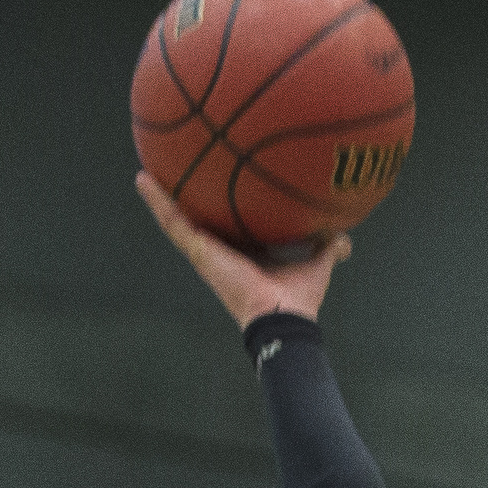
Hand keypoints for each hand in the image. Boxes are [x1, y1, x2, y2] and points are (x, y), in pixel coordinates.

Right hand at [135, 170, 350, 326]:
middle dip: (186, 200)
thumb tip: (343, 238)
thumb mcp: (316, 265)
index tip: (215, 187)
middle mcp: (221, 252)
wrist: (283, 316)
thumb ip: (327, 247)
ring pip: (177, 219)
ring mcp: (206, 252)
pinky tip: (144, 181)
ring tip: (145, 171)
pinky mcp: (199, 252)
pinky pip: (173, 223)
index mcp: (244, 254)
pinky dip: (157, 202)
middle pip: (199, 220)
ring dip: (160, 196)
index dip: (221, 209)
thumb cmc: (297, 300)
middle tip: (172, 173)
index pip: (230, 227)